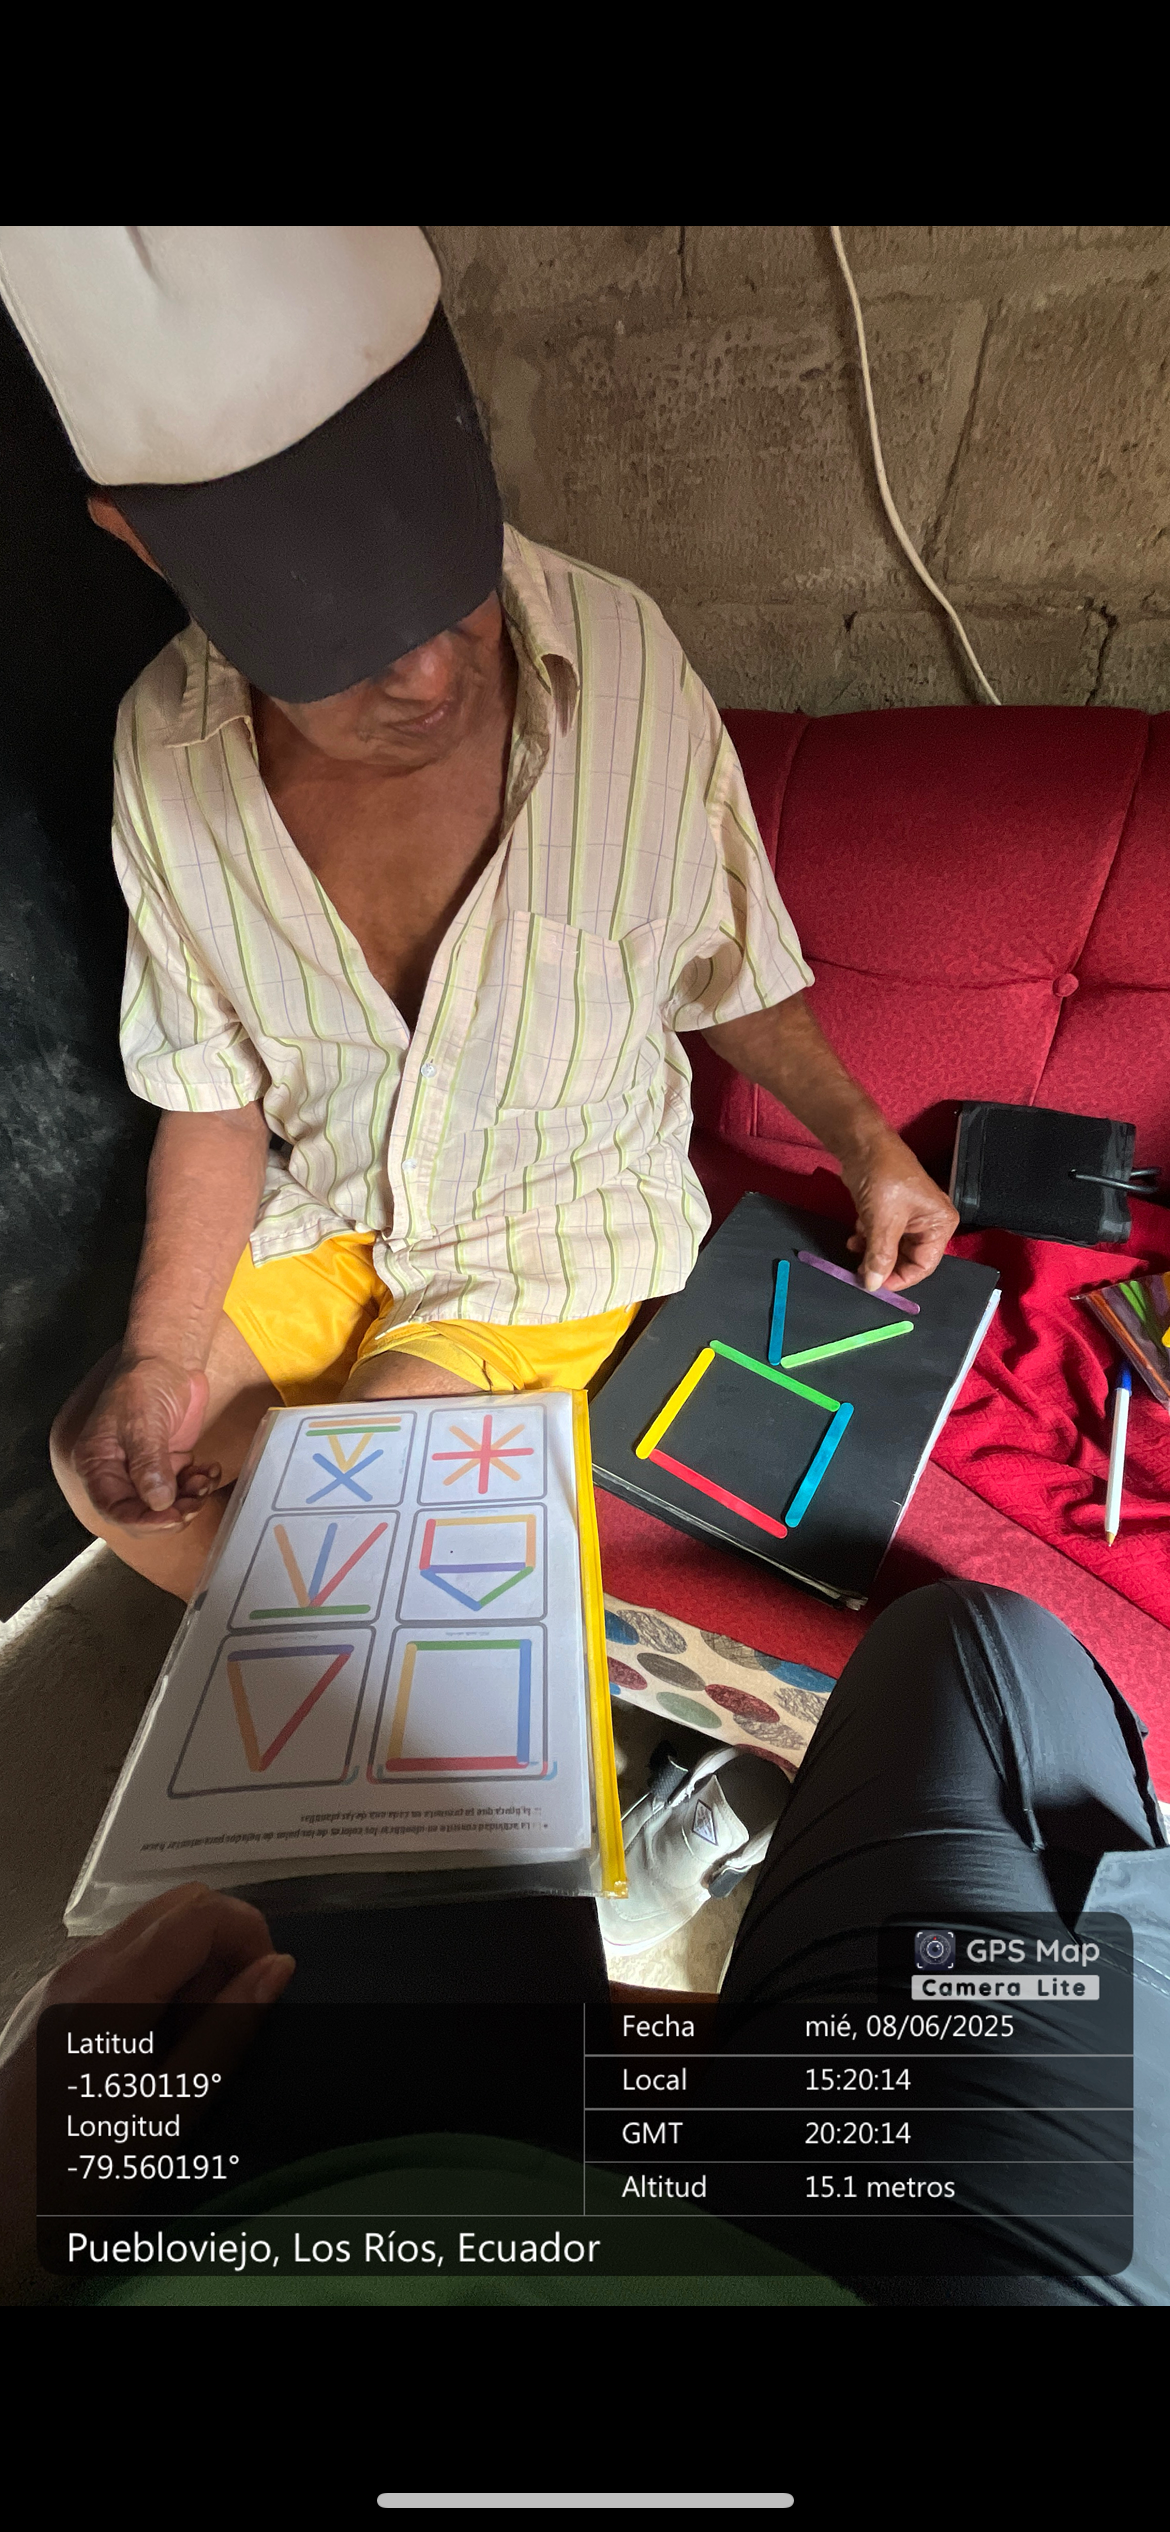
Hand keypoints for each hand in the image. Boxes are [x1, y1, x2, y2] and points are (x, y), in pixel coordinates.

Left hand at [0, 1884, 294, 2301]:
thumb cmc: (73, 2178)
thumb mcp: (164, 2117)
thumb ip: (225, 2033)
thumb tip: (277, 1967)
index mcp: (109, 1990)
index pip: (201, 1913)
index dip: (251, 1936)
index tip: (269, 1992)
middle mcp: (78, 1968)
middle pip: (175, 1908)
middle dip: (222, 1948)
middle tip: (229, 2022)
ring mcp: (56, 1984)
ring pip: (147, 1933)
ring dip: (189, 1969)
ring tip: (187, 2049)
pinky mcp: (45, 2006)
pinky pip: (117, 1964)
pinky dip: (154, 1985)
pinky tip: (147, 2055)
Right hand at [72, 1353, 219, 1527]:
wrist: (171, 1357)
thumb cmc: (144, 1381)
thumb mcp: (143, 1421)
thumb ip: (148, 1463)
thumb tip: (158, 1503)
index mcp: (98, 1463)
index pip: (113, 1509)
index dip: (142, 1521)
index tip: (171, 1518)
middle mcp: (118, 1471)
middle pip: (140, 1513)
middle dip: (169, 1516)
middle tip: (194, 1506)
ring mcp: (145, 1468)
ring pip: (165, 1505)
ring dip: (188, 1502)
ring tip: (204, 1482)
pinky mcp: (169, 1462)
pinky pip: (183, 1489)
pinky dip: (199, 1486)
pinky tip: (210, 1471)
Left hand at [840, 1130, 959, 1291]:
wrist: (862, 1145)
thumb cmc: (883, 1176)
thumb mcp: (882, 1221)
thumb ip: (880, 1256)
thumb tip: (873, 1285)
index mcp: (940, 1224)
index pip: (925, 1265)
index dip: (901, 1278)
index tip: (877, 1285)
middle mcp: (929, 1223)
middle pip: (908, 1259)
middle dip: (884, 1264)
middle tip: (861, 1272)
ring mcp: (910, 1218)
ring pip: (892, 1249)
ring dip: (873, 1252)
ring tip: (856, 1249)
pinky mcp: (891, 1213)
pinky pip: (882, 1236)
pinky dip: (868, 1239)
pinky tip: (855, 1235)